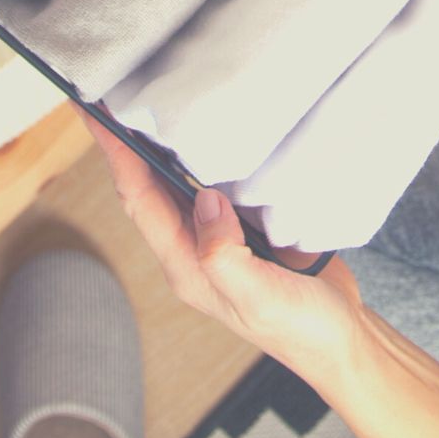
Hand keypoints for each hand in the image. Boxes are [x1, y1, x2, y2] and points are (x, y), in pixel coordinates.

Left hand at [80, 107, 366, 379]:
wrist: (341, 340)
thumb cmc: (301, 329)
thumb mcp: (258, 297)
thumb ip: (224, 255)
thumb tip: (206, 200)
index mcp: (187, 266)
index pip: (140, 200)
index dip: (117, 156)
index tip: (97, 114)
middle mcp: (195, 249)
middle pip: (147, 188)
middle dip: (125, 145)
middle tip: (110, 96)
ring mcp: (220, 238)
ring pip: (177, 185)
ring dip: (158, 148)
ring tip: (146, 105)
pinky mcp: (247, 227)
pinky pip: (214, 185)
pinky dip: (202, 157)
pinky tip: (206, 133)